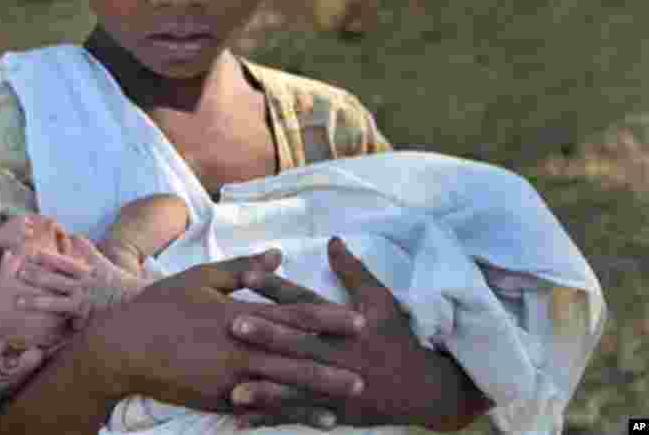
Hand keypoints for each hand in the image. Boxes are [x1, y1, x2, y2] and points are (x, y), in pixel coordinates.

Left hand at [19, 238, 150, 329]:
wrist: (133, 301)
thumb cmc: (114, 281)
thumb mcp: (101, 263)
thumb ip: (86, 249)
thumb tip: (73, 235)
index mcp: (86, 272)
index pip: (64, 263)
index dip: (48, 258)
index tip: (31, 253)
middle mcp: (82, 286)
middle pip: (56, 280)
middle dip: (36, 276)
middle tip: (18, 272)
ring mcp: (82, 303)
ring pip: (55, 302)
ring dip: (36, 301)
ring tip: (17, 301)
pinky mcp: (83, 319)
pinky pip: (66, 323)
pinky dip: (54, 327)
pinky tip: (37, 332)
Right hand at [83, 249, 365, 414]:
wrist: (125, 345)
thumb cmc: (162, 305)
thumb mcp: (201, 278)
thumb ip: (242, 269)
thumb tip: (277, 255)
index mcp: (238, 314)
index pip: (290, 316)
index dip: (326, 319)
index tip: (357, 321)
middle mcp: (239, 347)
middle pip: (294, 356)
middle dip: (331, 363)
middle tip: (367, 370)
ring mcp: (229, 377)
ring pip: (282, 386)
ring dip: (316, 393)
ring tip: (347, 400)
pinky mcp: (219, 399)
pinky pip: (261, 407)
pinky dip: (288, 413)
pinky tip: (312, 419)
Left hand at [229, 237, 490, 430]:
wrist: (424, 390)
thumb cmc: (396, 338)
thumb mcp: (380, 300)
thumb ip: (352, 271)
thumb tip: (331, 239)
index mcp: (346, 325)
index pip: (306, 302)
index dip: (278, 288)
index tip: (248, 275)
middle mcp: (340, 356)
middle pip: (299, 344)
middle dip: (267, 336)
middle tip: (234, 325)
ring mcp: (337, 388)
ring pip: (296, 389)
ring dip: (265, 390)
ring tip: (233, 391)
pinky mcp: (333, 412)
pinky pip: (298, 417)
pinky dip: (271, 419)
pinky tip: (243, 420)